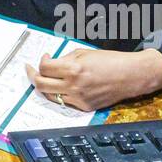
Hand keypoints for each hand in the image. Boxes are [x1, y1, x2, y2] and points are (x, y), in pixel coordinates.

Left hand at [27, 48, 161, 110]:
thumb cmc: (109, 60)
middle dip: (32, 75)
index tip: (45, 57)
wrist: (130, 76)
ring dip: (45, 86)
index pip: (44, 68)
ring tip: (45, 78)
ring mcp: (79, 99)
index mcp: (73, 69)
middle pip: (41, 84)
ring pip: (50, 96)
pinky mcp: (85, 108)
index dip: (41, 61)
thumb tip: (50, 64)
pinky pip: (65, 102)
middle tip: (31, 70)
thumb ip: (64, 59)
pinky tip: (63, 85)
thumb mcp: (83, 53)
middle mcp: (74, 86)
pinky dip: (60, 93)